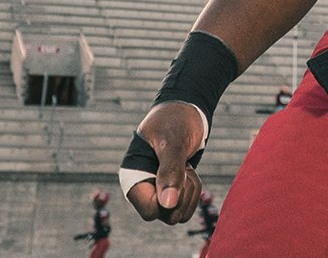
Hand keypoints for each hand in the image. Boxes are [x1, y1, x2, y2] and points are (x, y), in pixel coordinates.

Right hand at [125, 101, 206, 223]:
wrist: (186, 111)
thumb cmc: (174, 121)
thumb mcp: (173, 142)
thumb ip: (170, 171)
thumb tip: (167, 204)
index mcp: (133, 178)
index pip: (149, 211)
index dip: (168, 200)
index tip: (178, 174)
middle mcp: (144, 189)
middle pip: (167, 216)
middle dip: (183, 193)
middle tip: (184, 166)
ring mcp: (158, 192)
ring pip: (179, 214)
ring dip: (190, 192)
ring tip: (186, 166)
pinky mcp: (173, 191)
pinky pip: (187, 206)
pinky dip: (194, 191)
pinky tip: (189, 170)